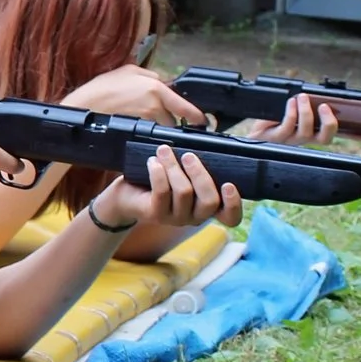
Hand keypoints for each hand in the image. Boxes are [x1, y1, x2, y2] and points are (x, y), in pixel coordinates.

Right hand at [62, 63, 213, 128]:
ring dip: (159, 129)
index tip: (204, 122)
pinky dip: (147, 133)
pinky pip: (149, 135)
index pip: (186, 107)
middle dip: (172, 122)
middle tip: (163, 121)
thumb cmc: (102, 88)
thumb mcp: (129, 71)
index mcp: (156, 88)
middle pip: (174, 121)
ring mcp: (145, 120)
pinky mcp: (136, 131)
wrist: (83, 106)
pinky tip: (138, 130)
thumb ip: (151, 75)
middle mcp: (154, 105)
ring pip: (162, 130)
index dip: (198, 118)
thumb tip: (163, 81)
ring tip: (147, 125)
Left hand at [94, 146, 242, 232]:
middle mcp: (195, 217)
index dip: (234, 204)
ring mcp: (175, 218)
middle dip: (200, 174)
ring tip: (164, 150)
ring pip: (184, 193)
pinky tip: (153, 162)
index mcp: (207, 207)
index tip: (229, 184)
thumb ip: (198, 167)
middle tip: (188, 155)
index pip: (230, 217)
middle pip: (209, 201)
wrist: (126, 195)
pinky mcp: (156, 214)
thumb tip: (214, 143)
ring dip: (174, 167)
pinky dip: (158, 172)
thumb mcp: (183, 174)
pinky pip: (162, 192)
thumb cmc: (159, 180)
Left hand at [242, 92, 339, 145]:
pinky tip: (290, 102)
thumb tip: (311, 91)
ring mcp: (288, 141)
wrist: (252, 131)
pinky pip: (287, 128)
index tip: (328, 106)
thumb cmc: (271, 121)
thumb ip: (301, 105)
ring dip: (306, 112)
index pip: (327, 136)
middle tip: (323, 106)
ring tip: (302, 98)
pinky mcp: (274, 139)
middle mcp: (300, 140)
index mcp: (307, 134)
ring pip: (305, 132)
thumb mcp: (289, 112)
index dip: (333, 125)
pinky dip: (291, 113)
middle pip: (323, 139)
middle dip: (328, 122)